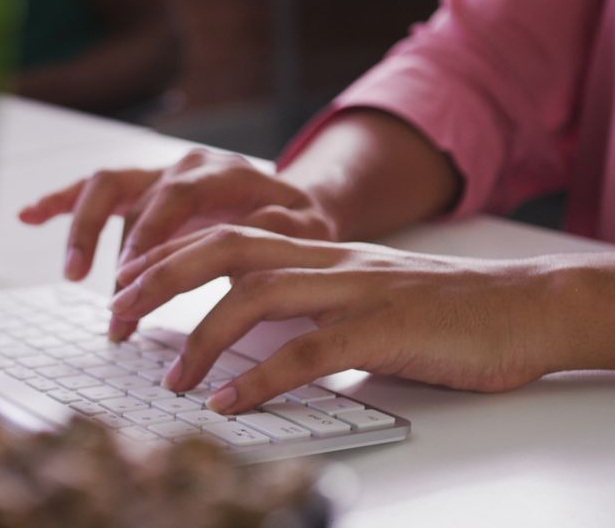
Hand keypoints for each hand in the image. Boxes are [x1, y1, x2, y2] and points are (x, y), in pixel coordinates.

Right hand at [19, 148, 338, 336]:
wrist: (297, 207)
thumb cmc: (300, 227)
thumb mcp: (305, 231)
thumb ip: (277, 232)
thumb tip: (246, 245)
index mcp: (224, 171)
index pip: (176, 196)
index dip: (149, 236)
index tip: (131, 278)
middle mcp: (184, 165)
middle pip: (131, 189)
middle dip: (109, 242)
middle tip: (108, 295)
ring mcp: (159, 174)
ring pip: (106, 186)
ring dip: (81, 227)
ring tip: (71, 273)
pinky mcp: (142, 189)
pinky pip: (94, 190)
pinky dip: (61, 201)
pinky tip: (29, 216)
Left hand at [107, 225, 574, 413]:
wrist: (523, 306)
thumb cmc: (439, 308)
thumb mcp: (360, 293)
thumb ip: (307, 304)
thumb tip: (246, 339)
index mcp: (317, 250)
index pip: (226, 236)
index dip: (168, 254)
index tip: (125, 282)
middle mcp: (327, 260)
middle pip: (225, 248)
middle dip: (160, 277)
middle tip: (117, 313)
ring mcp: (354, 290)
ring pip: (256, 294)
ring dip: (202, 338)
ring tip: (170, 378)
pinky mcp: (383, 328)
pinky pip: (309, 353)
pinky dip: (260, 380)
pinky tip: (228, 403)